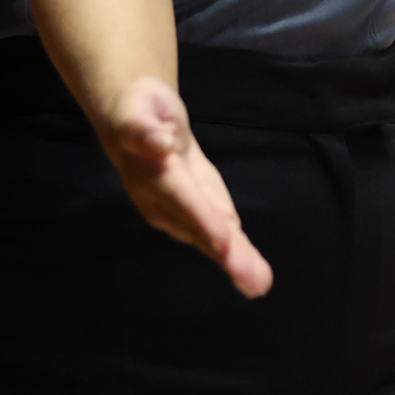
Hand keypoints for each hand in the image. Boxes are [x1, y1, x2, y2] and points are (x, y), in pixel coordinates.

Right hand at [96, 76, 273, 298]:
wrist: (135, 121)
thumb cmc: (139, 109)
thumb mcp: (137, 110)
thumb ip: (145, 130)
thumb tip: (160, 143)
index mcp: (152, 174)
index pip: (181, 200)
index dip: (203, 221)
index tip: (226, 242)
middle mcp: (162, 203)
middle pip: (197, 230)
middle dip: (225, 254)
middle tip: (254, 282)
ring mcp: (176, 214)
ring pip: (208, 239)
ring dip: (234, 263)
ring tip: (259, 284)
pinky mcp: (193, 215)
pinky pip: (214, 236)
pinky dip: (235, 255)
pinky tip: (255, 276)